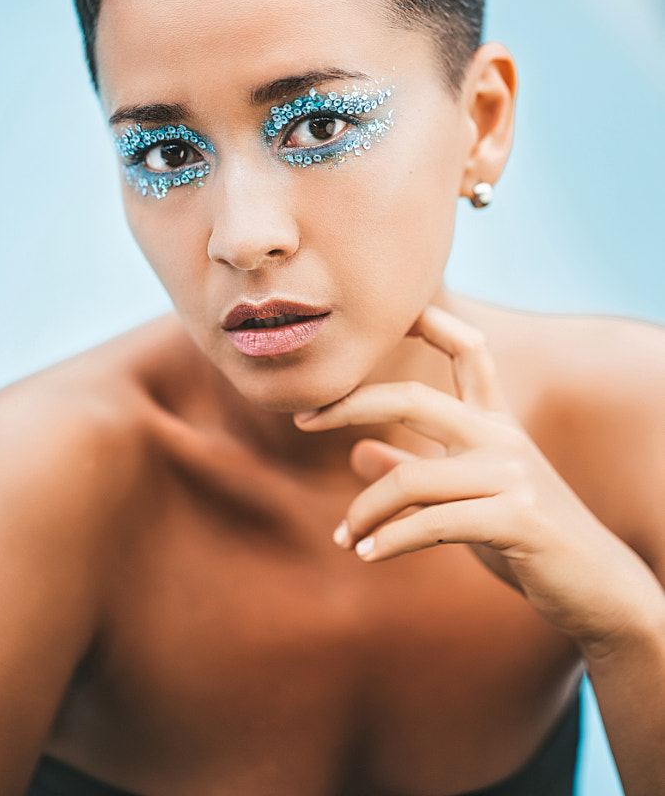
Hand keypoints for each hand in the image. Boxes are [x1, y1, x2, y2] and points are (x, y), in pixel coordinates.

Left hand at [294, 306, 657, 651]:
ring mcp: (512, 476)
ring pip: (410, 478)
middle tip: (302, 419)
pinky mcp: (517, 519)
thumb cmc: (527, 538)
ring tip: (345, 538)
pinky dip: (389, 540)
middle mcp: (503, 437)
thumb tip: (357, 452)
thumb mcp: (469, 495)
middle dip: (349, 404)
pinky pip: (431, 523)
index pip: (469, 348)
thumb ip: (415, 468)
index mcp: (496, 422)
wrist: (597, 588)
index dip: (431, 321)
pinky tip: (367, 554)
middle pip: (414, 400)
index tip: (387, 314)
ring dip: (363, 511)